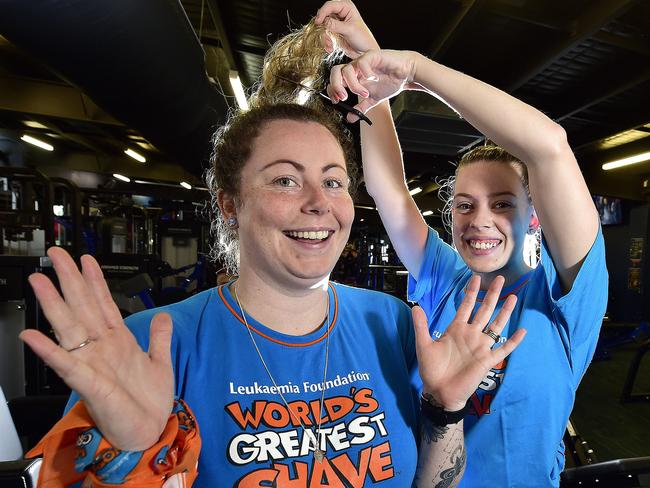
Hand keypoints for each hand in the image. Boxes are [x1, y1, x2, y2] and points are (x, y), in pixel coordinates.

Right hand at [19, 247, 173, 450]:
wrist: (150, 431)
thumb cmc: (149, 400)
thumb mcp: (161, 361)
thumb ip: (160, 337)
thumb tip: (164, 316)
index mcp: (118, 341)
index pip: (103, 303)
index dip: (94, 281)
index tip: (86, 259)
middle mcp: (101, 348)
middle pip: (82, 307)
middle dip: (70, 280)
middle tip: (56, 255)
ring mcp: (93, 363)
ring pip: (70, 328)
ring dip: (54, 305)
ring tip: (40, 282)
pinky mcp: (89, 384)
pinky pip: (66, 365)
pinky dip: (49, 351)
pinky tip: (33, 336)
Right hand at [315, 0, 378, 57]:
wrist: (365, 52)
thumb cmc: (363, 38)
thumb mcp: (349, 30)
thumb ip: (335, 25)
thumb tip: (323, 22)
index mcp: (346, 7)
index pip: (330, 5)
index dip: (322, 13)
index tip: (318, 22)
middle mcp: (340, 13)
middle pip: (324, 15)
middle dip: (323, 27)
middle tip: (325, 36)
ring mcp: (336, 23)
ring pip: (322, 27)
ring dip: (324, 37)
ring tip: (330, 45)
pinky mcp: (334, 32)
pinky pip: (324, 35)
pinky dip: (326, 42)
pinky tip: (331, 48)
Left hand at [327, 49, 419, 120]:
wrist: (406, 73)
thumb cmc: (390, 83)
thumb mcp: (373, 99)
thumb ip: (361, 108)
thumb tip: (350, 119)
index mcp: (353, 77)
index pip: (335, 80)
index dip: (332, 90)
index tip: (338, 101)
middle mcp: (355, 68)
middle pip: (335, 72)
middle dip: (336, 86)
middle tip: (344, 98)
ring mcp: (363, 61)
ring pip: (347, 69)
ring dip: (353, 85)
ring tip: (365, 94)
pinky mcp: (372, 55)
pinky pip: (362, 62)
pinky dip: (366, 73)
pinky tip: (374, 79)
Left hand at [413, 275, 525, 410]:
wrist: (439, 391)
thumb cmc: (431, 369)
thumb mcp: (424, 345)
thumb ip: (421, 326)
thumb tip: (416, 307)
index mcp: (456, 329)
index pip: (466, 306)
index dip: (471, 292)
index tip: (476, 278)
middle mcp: (471, 334)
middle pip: (484, 310)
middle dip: (492, 295)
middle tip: (500, 278)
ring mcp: (480, 347)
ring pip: (496, 325)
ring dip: (504, 312)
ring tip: (513, 297)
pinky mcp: (487, 361)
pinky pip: (503, 349)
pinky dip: (513, 341)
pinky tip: (522, 331)